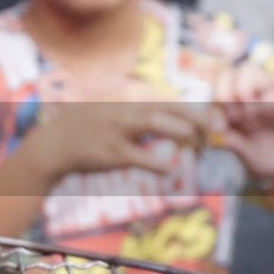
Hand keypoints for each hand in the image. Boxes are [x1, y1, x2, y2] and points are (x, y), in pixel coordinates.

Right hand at [23, 96, 213, 184]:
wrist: (54, 144)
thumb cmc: (87, 130)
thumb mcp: (112, 113)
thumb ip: (140, 115)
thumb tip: (171, 124)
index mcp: (128, 102)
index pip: (168, 101)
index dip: (195, 109)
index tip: (216, 119)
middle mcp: (125, 111)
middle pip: (168, 107)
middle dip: (197, 116)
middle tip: (219, 128)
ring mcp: (118, 130)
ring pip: (155, 123)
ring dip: (181, 132)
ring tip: (199, 144)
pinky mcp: (112, 153)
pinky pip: (140, 158)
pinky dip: (158, 165)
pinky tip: (170, 171)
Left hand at [213, 59, 273, 183]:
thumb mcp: (256, 162)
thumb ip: (236, 146)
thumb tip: (215, 130)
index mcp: (238, 117)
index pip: (215, 98)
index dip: (213, 109)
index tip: (222, 126)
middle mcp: (252, 101)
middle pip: (225, 77)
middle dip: (225, 93)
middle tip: (239, 116)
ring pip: (250, 68)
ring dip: (245, 84)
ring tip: (255, 109)